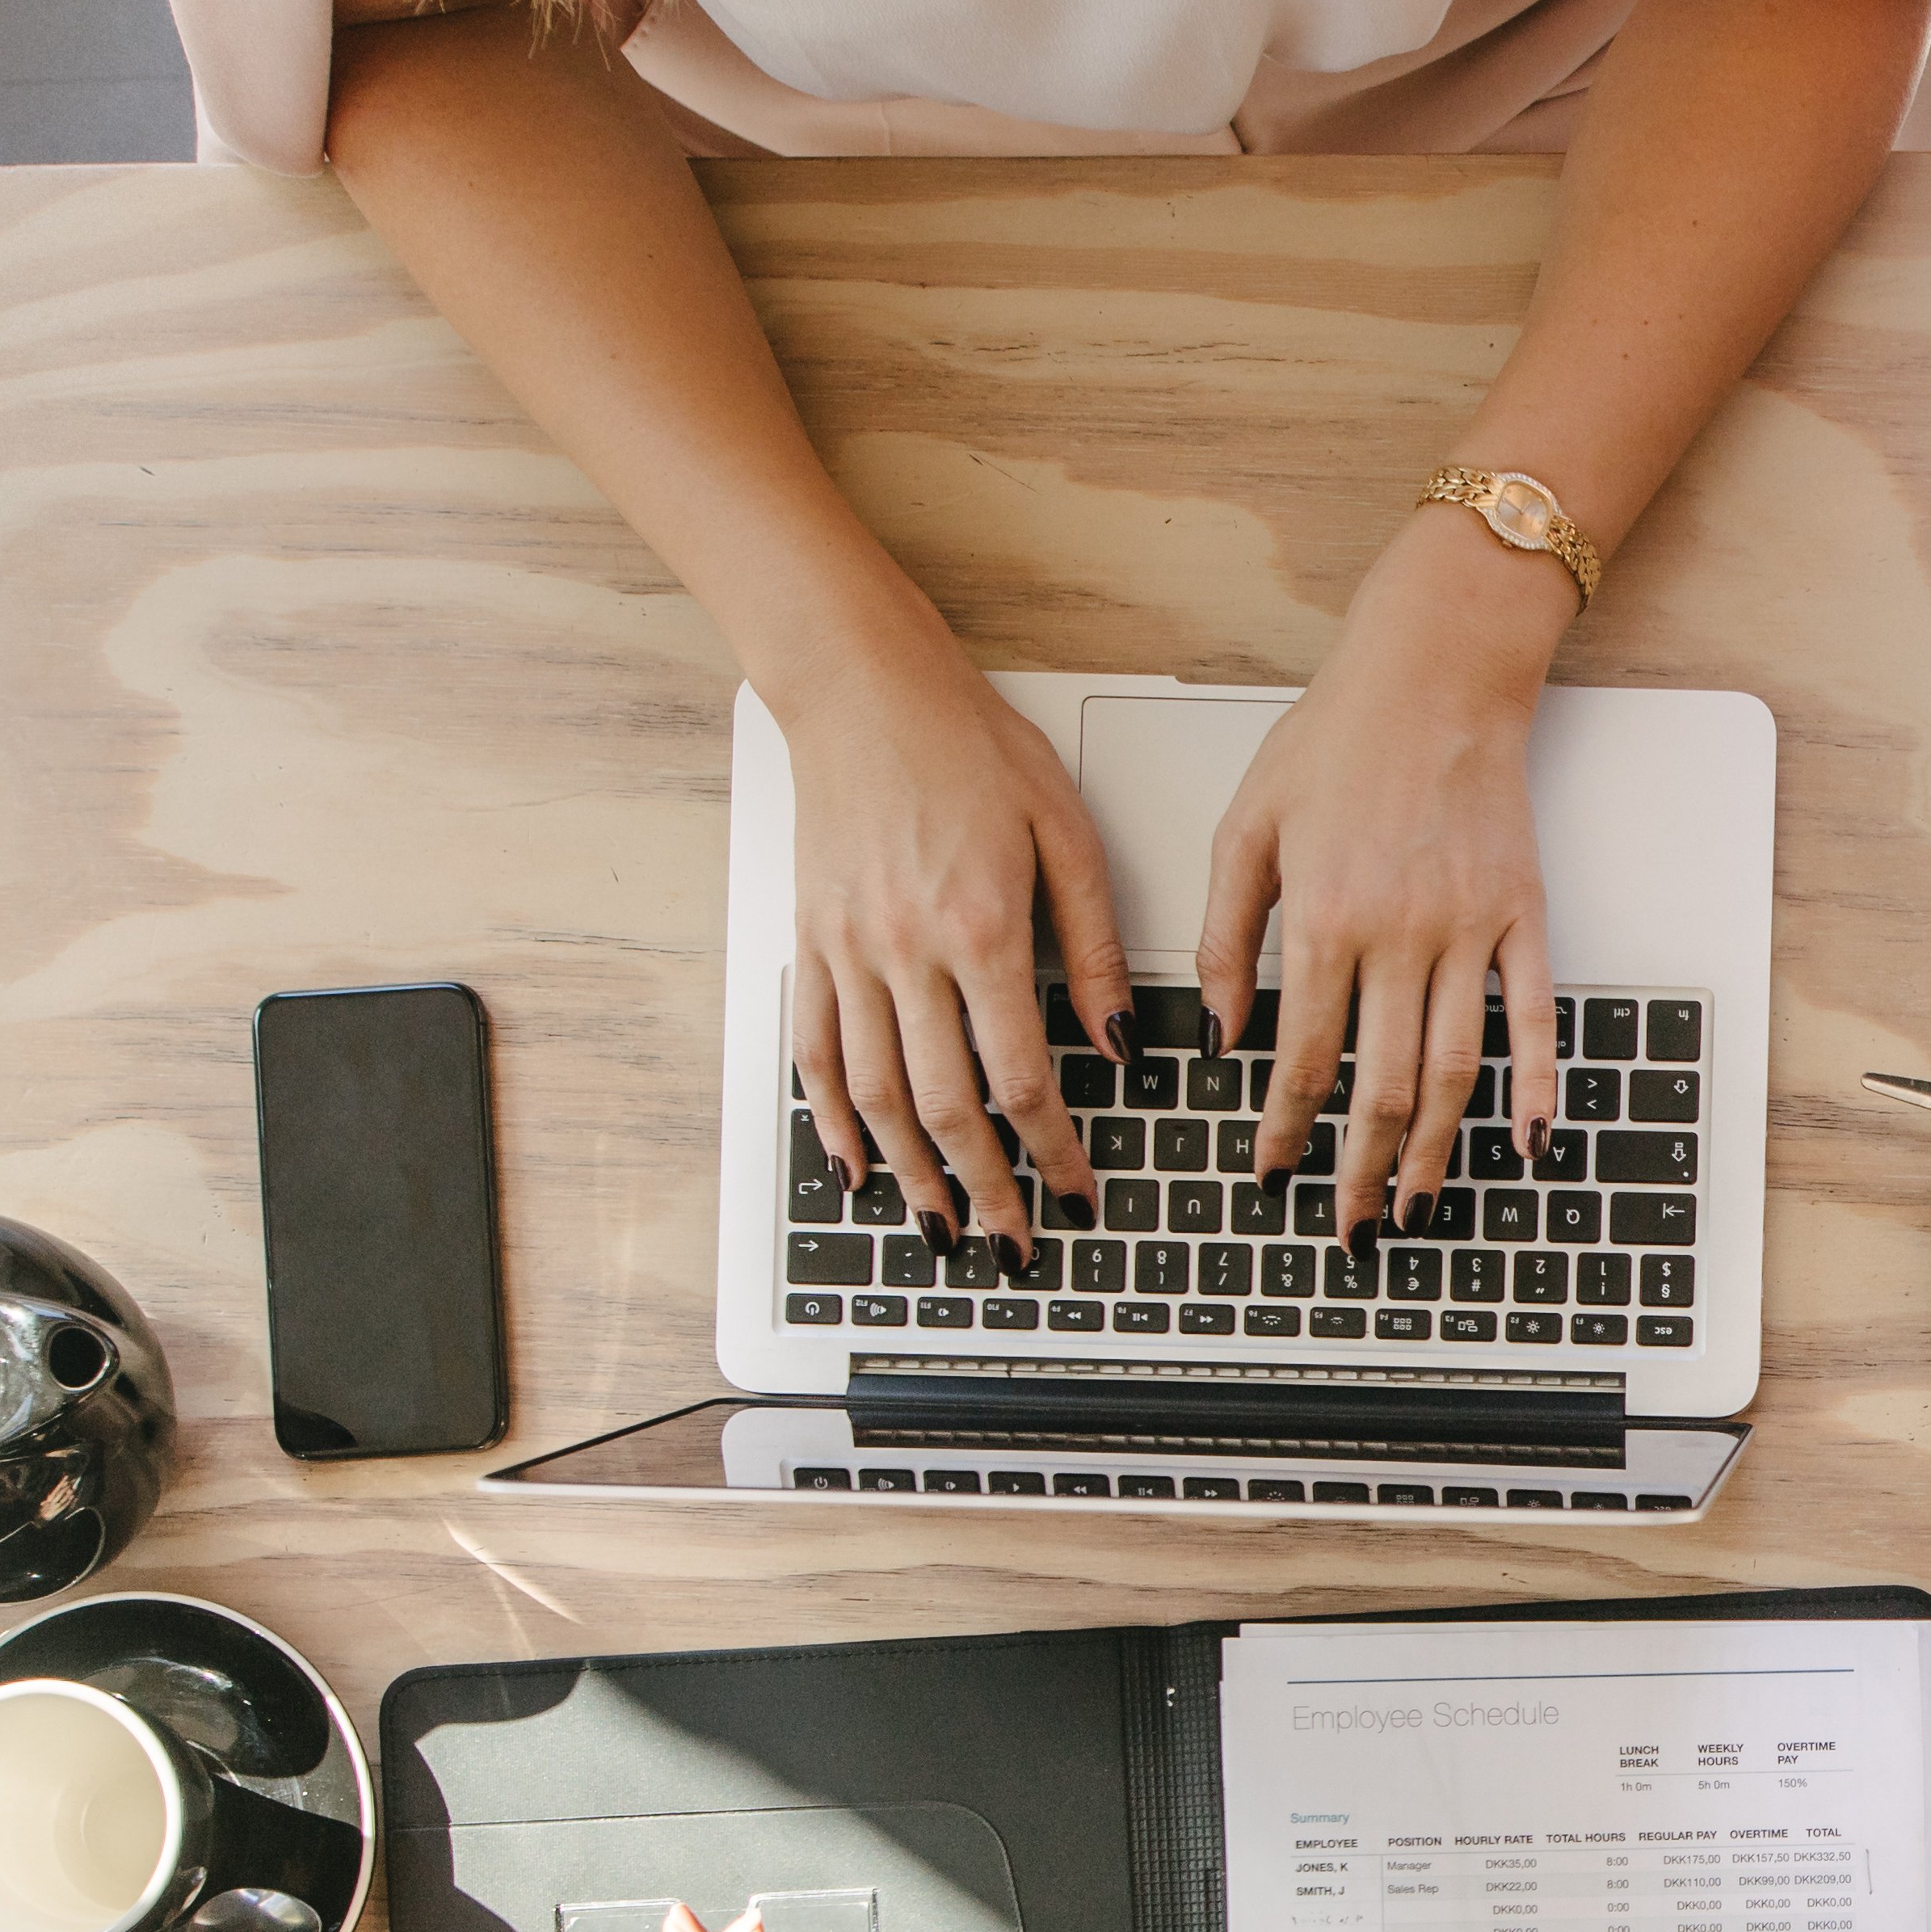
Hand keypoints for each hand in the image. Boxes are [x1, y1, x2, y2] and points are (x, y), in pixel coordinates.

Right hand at [776, 648, 1131, 1264]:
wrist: (863, 689)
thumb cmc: (969, 745)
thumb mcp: (1066, 832)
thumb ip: (1095, 946)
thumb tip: (1119, 1041)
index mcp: (983, 928)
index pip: (1024, 1077)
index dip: (1052, 1151)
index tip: (1076, 1191)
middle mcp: (907, 951)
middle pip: (947, 1107)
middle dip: (986, 1188)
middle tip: (1013, 1242)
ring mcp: (848, 952)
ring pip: (877, 1096)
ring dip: (913, 1174)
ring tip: (943, 1227)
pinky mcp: (811, 943)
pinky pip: (816, 1051)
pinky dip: (833, 1119)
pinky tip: (857, 1164)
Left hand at [1195, 518, 1567, 1234]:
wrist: (1436, 673)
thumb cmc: (1336, 739)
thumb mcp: (1247, 828)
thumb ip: (1226, 935)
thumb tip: (1224, 1031)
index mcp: (1326, 920)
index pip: (1303, 1058)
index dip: (1286, 1129)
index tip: (1273, 1171)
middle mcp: (1402, 937)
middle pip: (1384, 1086)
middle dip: (1361, 1168)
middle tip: (1349, 1226)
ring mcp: (1471, 932)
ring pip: (1457, 1070)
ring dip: (1437, 1151)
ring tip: (1417, 1205)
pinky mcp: (1523, 917)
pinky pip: (1534, 1017)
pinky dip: (1538, 1087)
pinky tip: (1528, 1143)